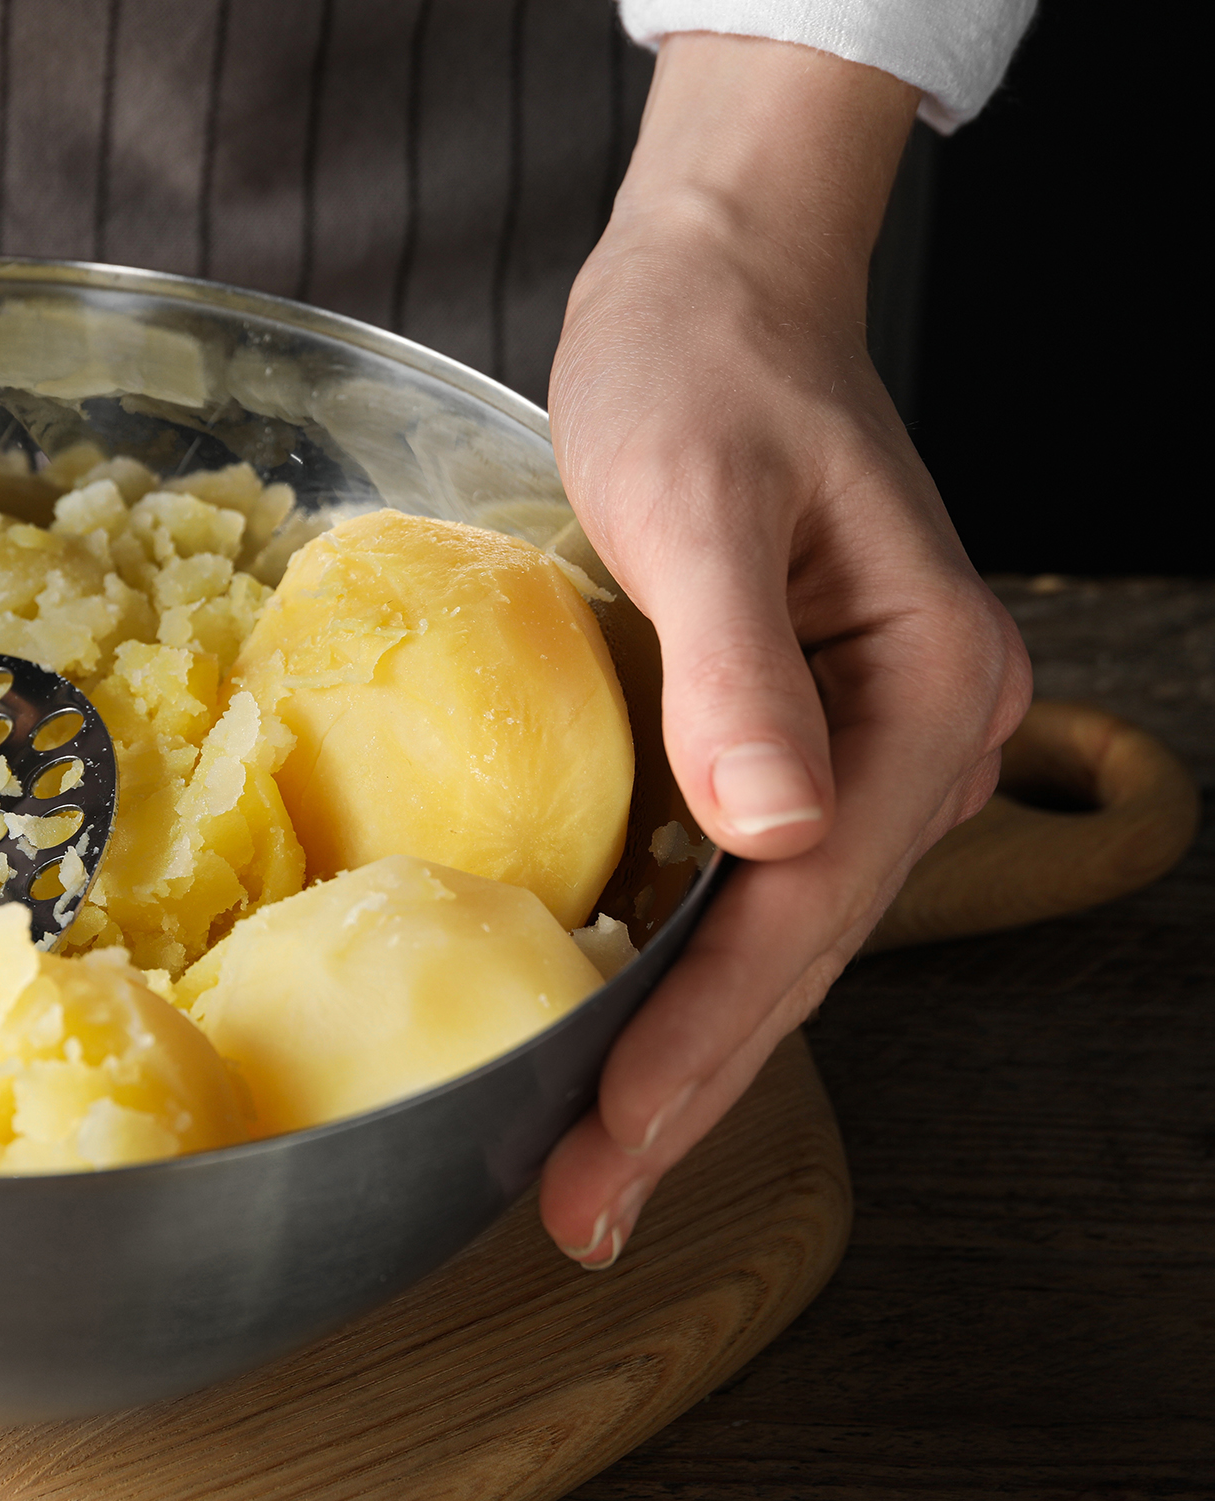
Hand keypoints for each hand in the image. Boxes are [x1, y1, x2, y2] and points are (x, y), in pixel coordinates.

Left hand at [539, 32, 1030, 1266]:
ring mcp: (855, 747)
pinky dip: (666, 965)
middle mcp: (912, 741)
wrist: (713, 290)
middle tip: (578, 1211)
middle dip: (681, 1087)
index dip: (701, 1043)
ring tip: (577, 1162)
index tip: (611, 1150)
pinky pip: (731, 882)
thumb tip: (771, 834)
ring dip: (670, 1048)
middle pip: (790, 954)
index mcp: (922, 692)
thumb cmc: (701, 366)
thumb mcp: (699, 499)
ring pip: (763, 936)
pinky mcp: (785, 738)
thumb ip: (740, 670)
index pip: (802, 912)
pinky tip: (598, 1028)